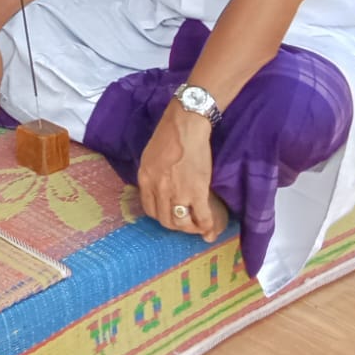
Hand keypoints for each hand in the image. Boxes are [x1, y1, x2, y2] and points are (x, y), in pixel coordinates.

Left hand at [137, 103, 221, 240]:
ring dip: (190, 228)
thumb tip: (158, 190)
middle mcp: (158, 189)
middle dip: (177, 226)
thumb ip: (152, 176)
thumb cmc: (169, 136)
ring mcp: (177, 192)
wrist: (186, 126)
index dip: (162, 216)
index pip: (150, 210)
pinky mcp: (197, 191)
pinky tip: (209, 226)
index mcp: (145, 179)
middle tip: (187, 223)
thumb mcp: (150, 157)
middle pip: (165, 220)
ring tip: (198, 225)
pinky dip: (206, 225)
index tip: (171, 216)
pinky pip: (202, 217)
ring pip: (181, 222)